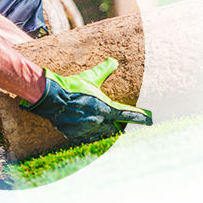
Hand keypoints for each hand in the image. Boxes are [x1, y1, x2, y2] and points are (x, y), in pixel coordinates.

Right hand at [20, 58, 151, 144]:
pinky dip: (92, 139)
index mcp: (108, 109)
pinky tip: (92, 137)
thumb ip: (104, 70)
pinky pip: (88, 141)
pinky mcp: (77, 137)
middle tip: (131, 130)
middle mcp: (101, 123)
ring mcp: (89, 132)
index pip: (130, 116)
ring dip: (109, 136)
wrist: (52, 98)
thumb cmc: (73, 87)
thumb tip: (114, 61)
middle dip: (125, 130)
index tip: (150, 119)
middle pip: (119, 131)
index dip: (141, 118)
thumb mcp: (90, 77)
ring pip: (104, 138)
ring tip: (112, 135)